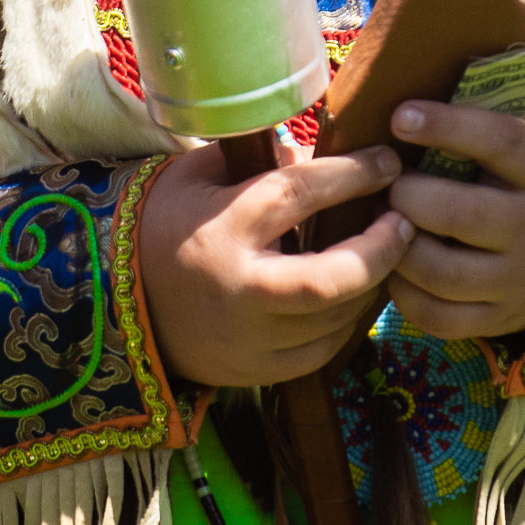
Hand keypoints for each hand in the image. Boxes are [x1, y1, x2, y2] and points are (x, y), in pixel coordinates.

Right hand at [140, 144, 411, 387]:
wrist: (117, 303)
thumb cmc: (167, 224)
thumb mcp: (199, 176)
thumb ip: (257, 162)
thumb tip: (319, 152)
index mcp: (223, 227)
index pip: (300, 194)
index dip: (354, 175)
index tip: (388, 161)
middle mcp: (239, 287)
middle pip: (332, 278)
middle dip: (382, 248)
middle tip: (407, 220)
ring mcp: (248, 337)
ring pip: (336, 317)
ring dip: (373, 282)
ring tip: (391, 251)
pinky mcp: (255, 372)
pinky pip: (322, 351)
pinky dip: (347, 321)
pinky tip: (358, 293)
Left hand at [384, 104, 524, 340]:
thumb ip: (515, 84)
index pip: (499, 142)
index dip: (448, 127)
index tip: (400, 116)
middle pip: (461, 215)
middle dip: (410, 195)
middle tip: (388, 182)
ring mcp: (518, 278)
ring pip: (444, 272)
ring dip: (399, 246)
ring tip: (384, 223)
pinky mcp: (499, 317)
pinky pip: (440, 317)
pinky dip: (406, 294)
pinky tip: (394, 265)